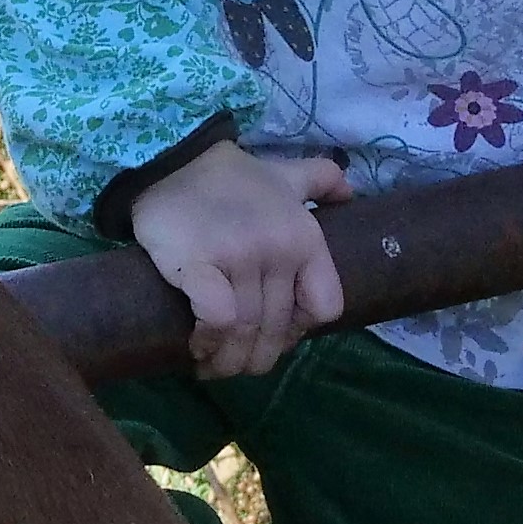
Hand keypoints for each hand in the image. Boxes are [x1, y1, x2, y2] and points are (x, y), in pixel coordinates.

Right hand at [128, 141, 349, 376]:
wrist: (172, 158)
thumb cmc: (229, 176)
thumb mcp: (284, 174)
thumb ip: (321, 180)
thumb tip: (350, 195)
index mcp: (307, 237)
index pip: (325, 307)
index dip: (299, 330)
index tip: (274, 335)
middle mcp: (280, 250)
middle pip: (277, 328)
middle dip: (256, 358)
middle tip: (234, 365)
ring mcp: (240, 258)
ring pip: (246, 332)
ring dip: (228, 360)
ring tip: (211, 365)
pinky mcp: (199, 265)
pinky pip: (217, 320)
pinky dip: (208, 341)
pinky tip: (196, 346)